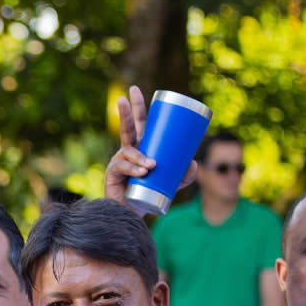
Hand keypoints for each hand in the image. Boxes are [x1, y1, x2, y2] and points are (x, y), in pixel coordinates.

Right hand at [105, 85, 198, 206]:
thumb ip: (185, 175)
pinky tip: (142, 172)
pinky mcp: (112, 175)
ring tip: (152, 166)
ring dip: (140, 157)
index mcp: (139, 148)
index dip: (136, 108)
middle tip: (125, 96)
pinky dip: (134, 169)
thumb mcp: (172, 183)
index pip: (137, 124)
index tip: (134, 90)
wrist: (132, 215)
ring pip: (128, 152)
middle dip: (125, 110)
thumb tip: (194, 163)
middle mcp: (126, 152)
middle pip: (126, 127)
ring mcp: (118, 162)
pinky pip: (122, 167)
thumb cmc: (149, 196)